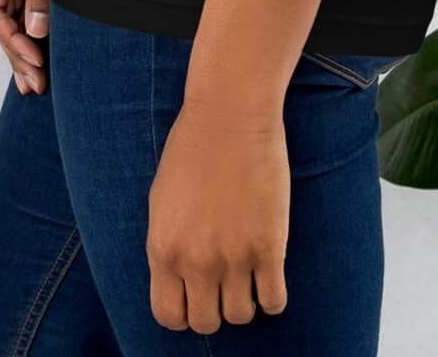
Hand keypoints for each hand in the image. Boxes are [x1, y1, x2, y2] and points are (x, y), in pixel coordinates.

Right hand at [0, 0, 49, 92]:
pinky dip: (35, 24)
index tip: (33, 60)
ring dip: (25, 43)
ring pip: (14, 11)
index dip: (9, 39)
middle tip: (36, 85)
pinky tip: (44, 49)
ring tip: (36, 82)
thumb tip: (34, 31)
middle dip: (16, 50)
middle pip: (1, 15)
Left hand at [147, 94, 290, 330]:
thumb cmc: (192, 148)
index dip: (184, 311)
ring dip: (245, 300)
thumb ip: (168, 246)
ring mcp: (234, 257)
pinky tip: (270, 273)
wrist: (230, 114)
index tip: (196, 295)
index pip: (169, 316)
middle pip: (206, 323)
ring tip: (248, 274)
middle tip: (224, 283)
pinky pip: (274, 302)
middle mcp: (196, 261)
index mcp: (163, 249)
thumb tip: (179, 280)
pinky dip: (273, 296)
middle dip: (215, 308)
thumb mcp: (162, 201)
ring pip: (241, 316)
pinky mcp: (269, 247)